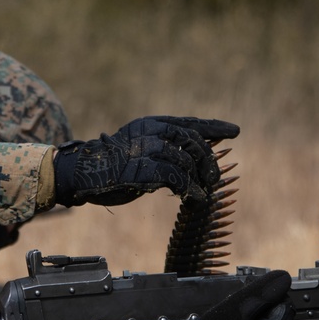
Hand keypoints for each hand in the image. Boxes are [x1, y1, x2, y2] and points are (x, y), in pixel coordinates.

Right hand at [53, 116, 236, 206]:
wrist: (83, 172)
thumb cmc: (112, 164)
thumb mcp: (140, 147)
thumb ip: (163, 147)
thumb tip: (192, 155)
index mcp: (151, 123)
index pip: (189, 122)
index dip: (214, 127)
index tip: (234, 131)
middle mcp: (150, 131)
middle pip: (193, 141)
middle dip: (209, 160)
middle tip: (215, 177)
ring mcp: (145, 149)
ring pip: (186, 160)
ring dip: (200, 178)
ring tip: (204, 191)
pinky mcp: (142, 169)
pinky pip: (176, 178)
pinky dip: (189, 188)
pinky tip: (194, 197)